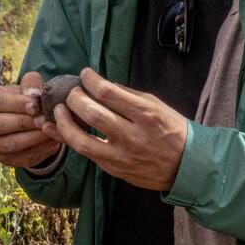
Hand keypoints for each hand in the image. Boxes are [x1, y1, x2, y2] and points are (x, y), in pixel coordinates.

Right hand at [0, 71, 64, 169]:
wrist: (26, 120)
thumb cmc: (25, 99)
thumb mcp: (28, 87)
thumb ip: (32, 83)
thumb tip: (34, 94)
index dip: (16, 104)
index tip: (36, 106)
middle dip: (24, 122)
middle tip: (45, 120)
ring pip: (9, 143)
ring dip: (32, 138)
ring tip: (50, 130)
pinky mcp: (3, 159)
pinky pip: (20, 156)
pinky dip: (38, 149)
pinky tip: (50, 140)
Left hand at [53, 69, 187, 192]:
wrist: (186, 166)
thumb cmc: (171, 130)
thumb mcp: (156, 105)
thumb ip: (128, 95)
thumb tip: (101, 85)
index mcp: (145, 115)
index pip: (108, 92)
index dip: (90, 80)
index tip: (85, 74)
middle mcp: (132, 136)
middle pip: (92, 113)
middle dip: (74, 98)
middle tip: (71, 92)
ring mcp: (122, 156)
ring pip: (81, 141)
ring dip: (64, 123)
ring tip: (58, 111)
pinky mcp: (114, 170)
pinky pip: (86, 154)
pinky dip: (70, 140)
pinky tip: (61, 130)